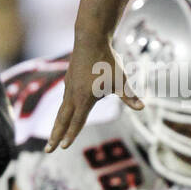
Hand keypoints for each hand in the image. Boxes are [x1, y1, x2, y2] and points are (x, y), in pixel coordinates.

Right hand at [46, 36, 142, 151]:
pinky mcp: (69, 80)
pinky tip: (65, 113)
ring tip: (54, 136)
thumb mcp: (120, 80)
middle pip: (62, 120)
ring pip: (61, 110)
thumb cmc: (107, 60)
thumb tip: (142, 107)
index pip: (76, 122)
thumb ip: (129, 96)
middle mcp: (73, 95)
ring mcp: (69, 87)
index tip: (63, 147)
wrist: (90, 39)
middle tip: (48, 151)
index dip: (70, 135)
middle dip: (55, 136)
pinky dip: (62, 111)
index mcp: (84, 98)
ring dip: (57, 125)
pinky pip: (64, 100)